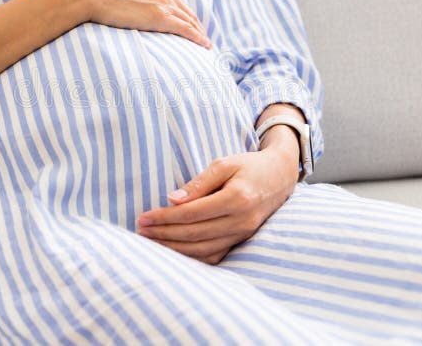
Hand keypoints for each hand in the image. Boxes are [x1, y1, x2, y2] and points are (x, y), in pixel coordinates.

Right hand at [65, 0, 210, 48]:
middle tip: (201, 35)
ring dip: (199, 32)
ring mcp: (162, 2)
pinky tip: (204, 45)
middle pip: (185, 9)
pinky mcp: (159, 17)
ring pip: (189, 19)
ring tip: (205, 43)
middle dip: (195, 23)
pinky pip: (185, 29)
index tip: (186, 20)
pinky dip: (198, 37)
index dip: (181, 11)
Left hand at [136, 136, 298, 264]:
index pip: (192, 214)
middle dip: (164, 235)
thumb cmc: (249, 166)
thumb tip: (172, 200)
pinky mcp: (243, 240)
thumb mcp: (224, 164)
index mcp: (236, 198)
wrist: (281, 176)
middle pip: (194, 234)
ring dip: (174, 249)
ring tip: (152, 243)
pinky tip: (174, 253)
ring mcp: (244, 234)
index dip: (165, 218)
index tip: (144, 217)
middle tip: (141, 231)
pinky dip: (193, 257)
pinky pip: (215, 256)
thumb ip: (199, 183)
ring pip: (203, 249)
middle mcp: (242, 221)